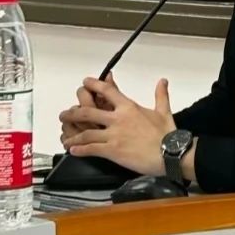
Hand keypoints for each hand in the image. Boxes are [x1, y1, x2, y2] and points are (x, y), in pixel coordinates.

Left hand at [58, 75, 174, 176]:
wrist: (170, 153)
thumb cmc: (167, 134)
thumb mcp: (164, 111)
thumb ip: (160, 95)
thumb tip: (162, 81)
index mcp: (129, 107)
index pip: (108, 91)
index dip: (94, 85)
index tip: (85, 82)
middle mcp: (118, 119)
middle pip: (88, 111)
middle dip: (73, 113)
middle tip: (65, 114)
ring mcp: (114, 135)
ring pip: (86, 132)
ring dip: (72, 135)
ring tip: (65, 138)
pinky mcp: (113, 150)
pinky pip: (91, 148)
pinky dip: (80, 149)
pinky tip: (73, 150)